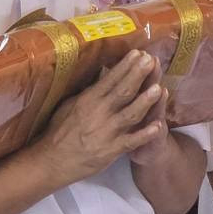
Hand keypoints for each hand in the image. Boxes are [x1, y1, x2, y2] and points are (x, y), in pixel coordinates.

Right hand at [29, 50, 165, 187]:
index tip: (138, 53)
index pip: (110, 79)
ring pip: (130, 114)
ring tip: (159, 88)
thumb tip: (101, 71)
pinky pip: (132, 141)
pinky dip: (145, 134)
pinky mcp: (111, 150)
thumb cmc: (60, 130)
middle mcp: (99, 113)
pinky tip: (158, 126)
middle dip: (138, 75)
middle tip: (151, 61)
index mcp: (89, 100)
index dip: (125, 65)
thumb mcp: (70, 105)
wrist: (53, 160)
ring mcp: (106, 131)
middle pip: (123, 91)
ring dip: (145, 101)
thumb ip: (88, 90)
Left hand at [127, 56, 172, 166]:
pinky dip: (153, 132)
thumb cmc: (131, 126)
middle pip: (148, 89)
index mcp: (136, 98)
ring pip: (154, 111)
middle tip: (151, 61)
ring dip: (156, 101)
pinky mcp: (153, 142)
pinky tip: (158, 126)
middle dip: (149, 77)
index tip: (136, 52)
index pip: (136, 79)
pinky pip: (152, 137)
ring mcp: (151, 125)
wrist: (149, 152)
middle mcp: (148, 108)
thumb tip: (113, 68)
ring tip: (159, 89)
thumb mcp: (127, 106)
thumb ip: (122, 88)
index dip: (135, 67)